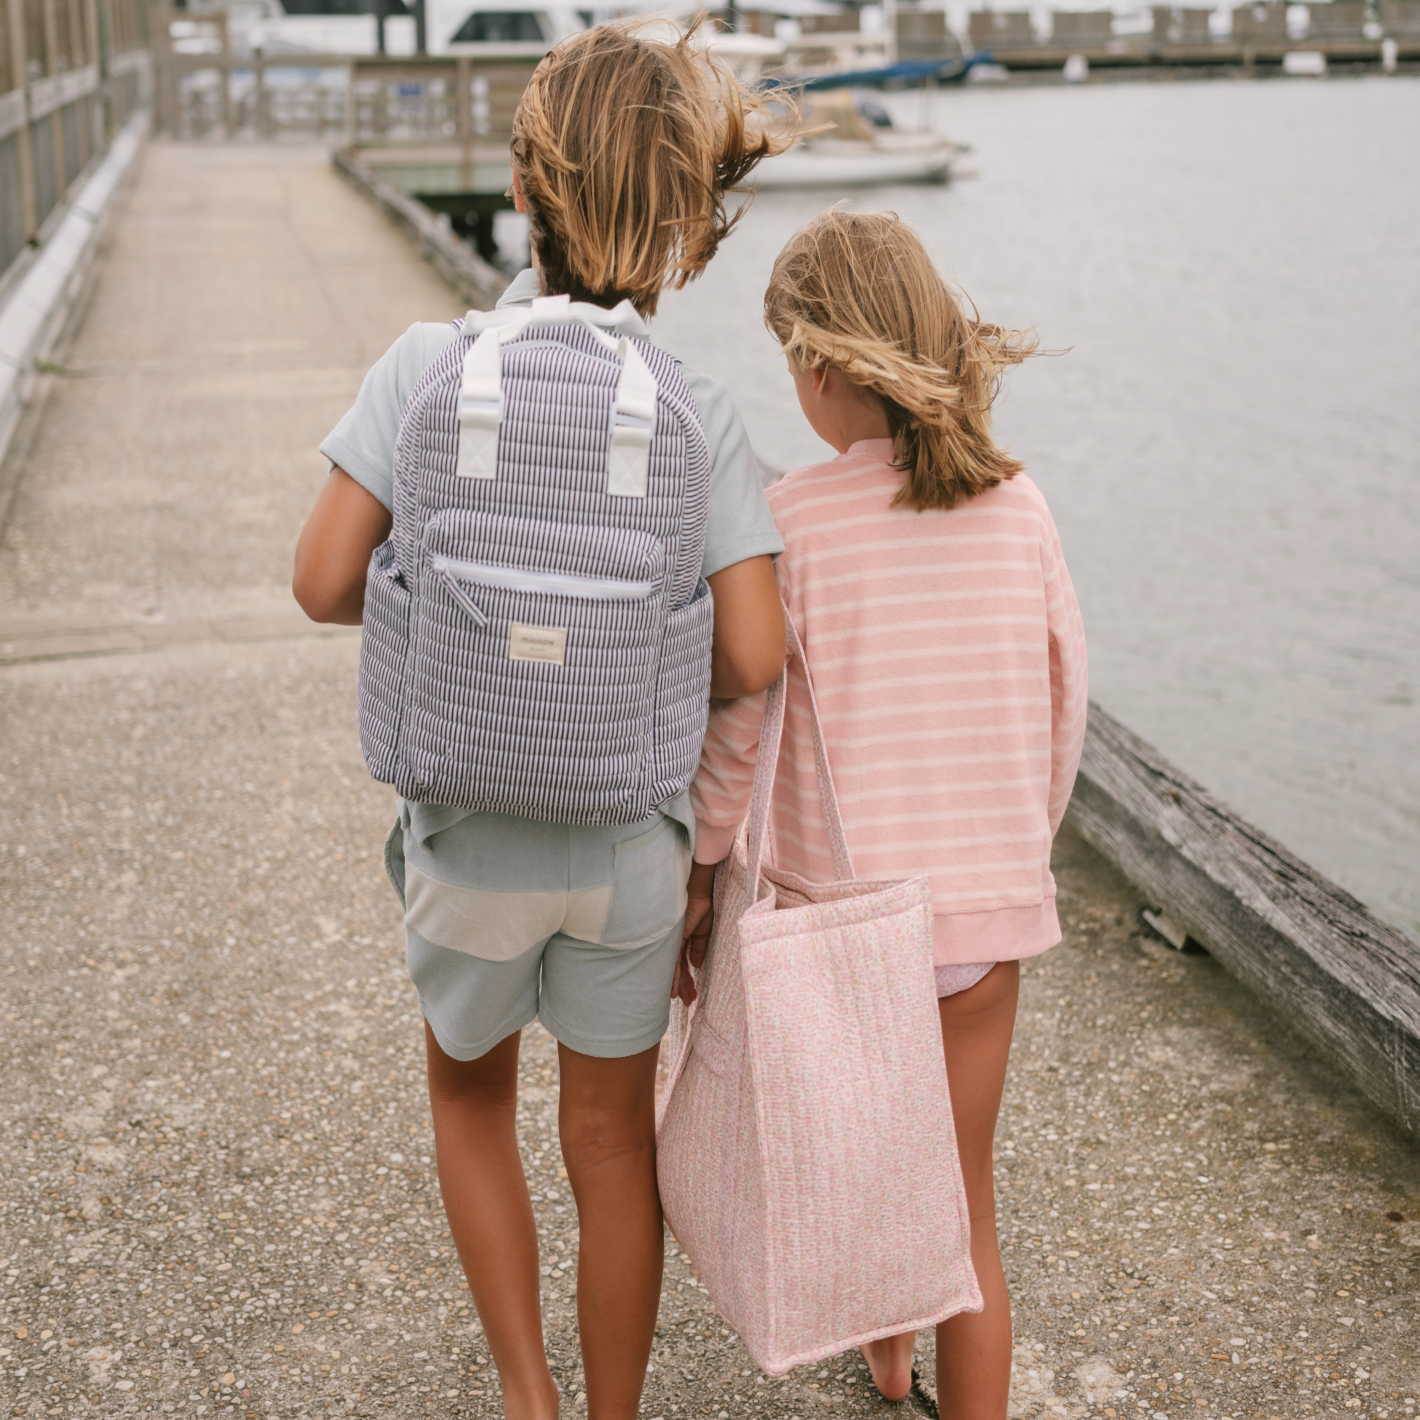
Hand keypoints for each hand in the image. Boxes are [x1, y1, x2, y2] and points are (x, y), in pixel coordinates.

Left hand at [672, 860, 719, 1006]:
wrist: (699, 893)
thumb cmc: (702, 905)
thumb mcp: (704, 930)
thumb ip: (699, 948)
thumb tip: (696, 965)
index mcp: (683, 939)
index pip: (683, 963)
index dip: (687, 978)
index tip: (691, 993)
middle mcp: (674, 942)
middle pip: (677, 969)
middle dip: (683, 986)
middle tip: (688, 1001)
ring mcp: (670, 942)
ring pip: (672, 969)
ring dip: (678, 986)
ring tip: (682, 1001)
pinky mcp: (671, 941)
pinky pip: (671, 963)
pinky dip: (674, 978)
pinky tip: (675, 991)